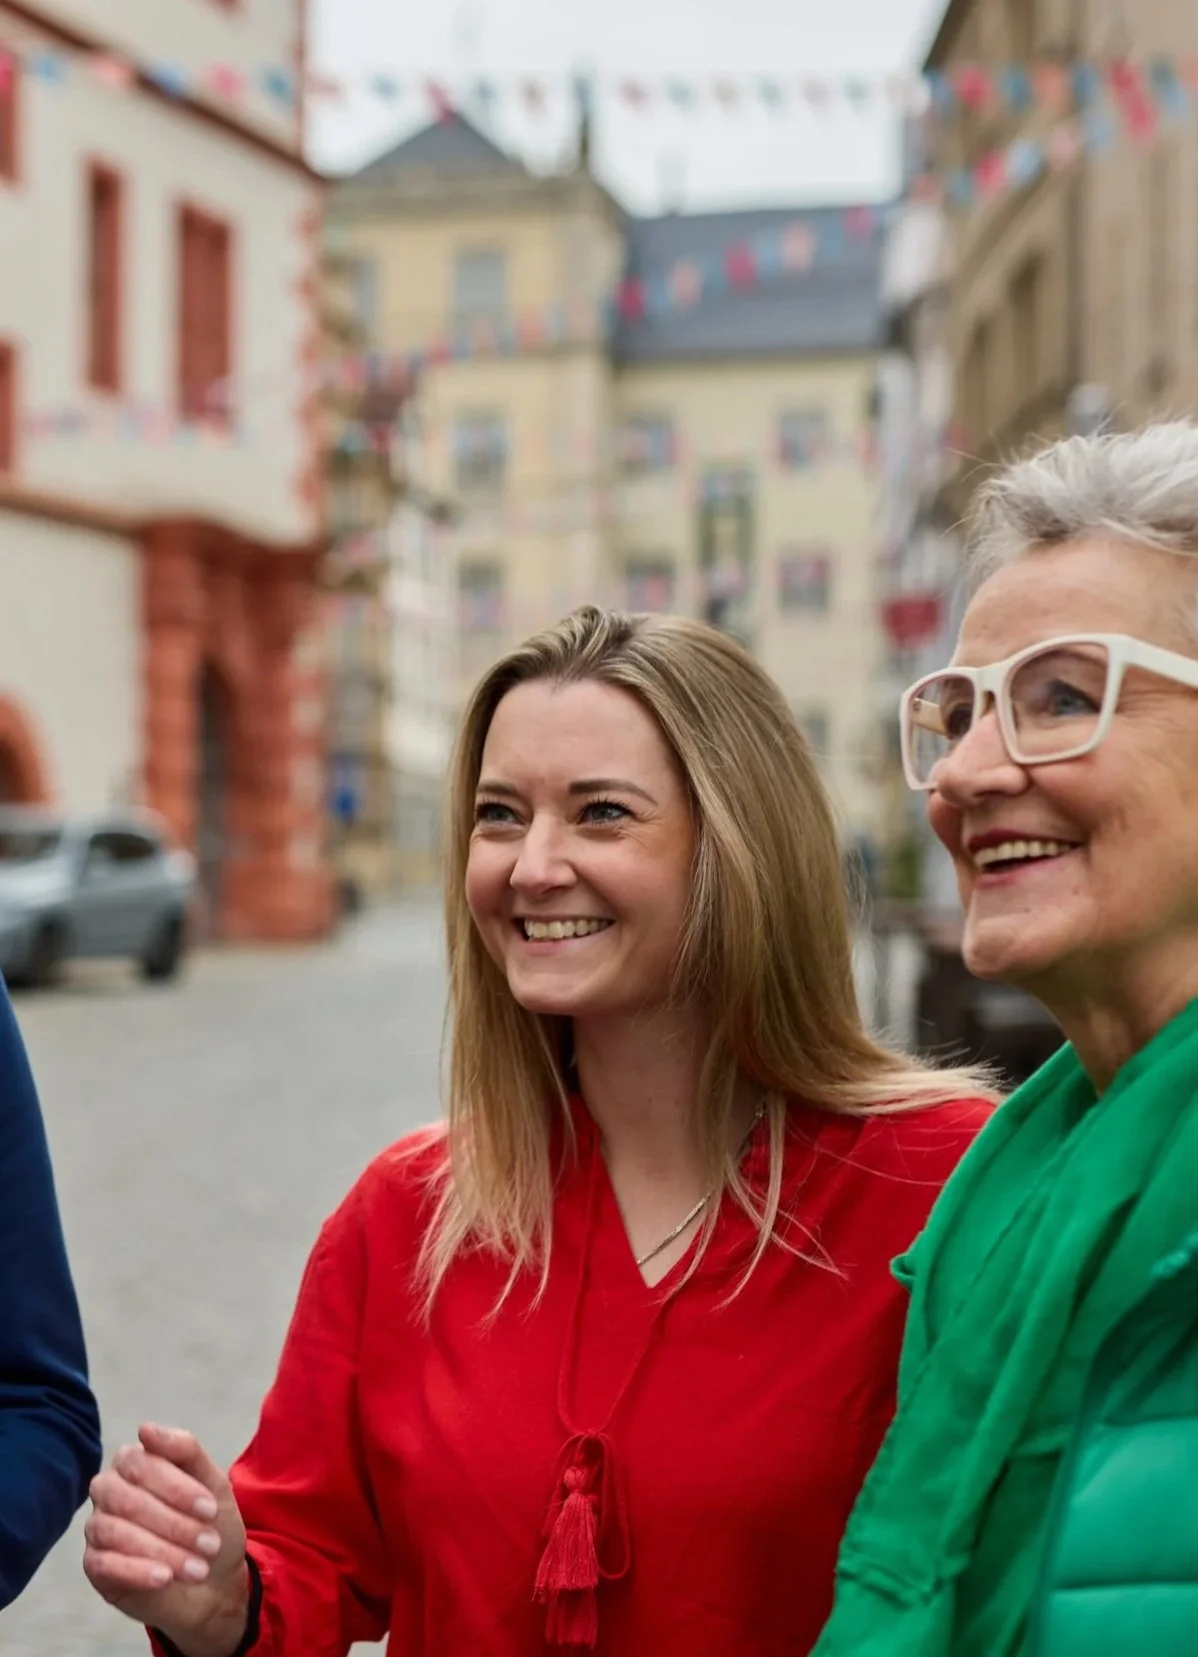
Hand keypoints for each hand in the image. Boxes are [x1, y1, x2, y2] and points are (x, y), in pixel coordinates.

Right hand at [84, 1423, 250, 1656]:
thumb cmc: (210, 1522)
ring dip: (162, 1550)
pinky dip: (138, 1570)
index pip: (140, 1462)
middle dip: (173, 1523)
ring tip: (197, 1568)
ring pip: (115, 1531)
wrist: (213, 1578)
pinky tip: (165, 1578)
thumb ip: (184, 1450)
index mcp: (135, 1461)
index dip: (177, 1487)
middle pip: (126, 1498)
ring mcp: (99, 1527)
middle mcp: (109, 1490)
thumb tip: (144, 1429)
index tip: (211, 1510)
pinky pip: (104, 1564)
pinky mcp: (95, 1565)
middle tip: (209, 1544)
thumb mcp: (212, 1483)